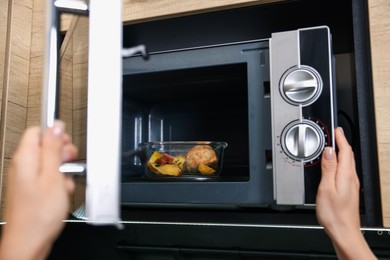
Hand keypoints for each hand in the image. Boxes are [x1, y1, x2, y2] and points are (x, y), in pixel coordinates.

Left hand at [0, 121, 77, 259]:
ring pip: (49, 164)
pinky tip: (61, 193)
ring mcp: (26, 179)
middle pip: (45, 147)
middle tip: (68, 165)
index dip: (56, 135)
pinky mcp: (31, 190)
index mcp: (25, 158)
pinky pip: (47, 178)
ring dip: (63, 171)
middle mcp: (22, 166)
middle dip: (62, 155)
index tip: (66, 146)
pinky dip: (58, 183)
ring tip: (65, 184)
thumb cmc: (38, 214)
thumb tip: (56, 126)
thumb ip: (54, 149)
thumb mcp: (53, 176)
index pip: (38, 131)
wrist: (28, 242)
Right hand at [316, 127, 375, 259]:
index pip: (345, 151)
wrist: (344, 231)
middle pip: (349, 155)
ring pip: (348, 163)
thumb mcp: (326, 188)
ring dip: (342, 152)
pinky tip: (335, 165)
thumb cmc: (335, 214)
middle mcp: (351, 178)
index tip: (336, 129)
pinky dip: (341, 162)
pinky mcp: (349, 190)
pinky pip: (346, 170)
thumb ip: (328, 168)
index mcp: (346, 175)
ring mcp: (352, 185)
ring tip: (334, 146)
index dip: (340, 138)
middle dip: (342, 142)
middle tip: (335, 134)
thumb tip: (329, 151)